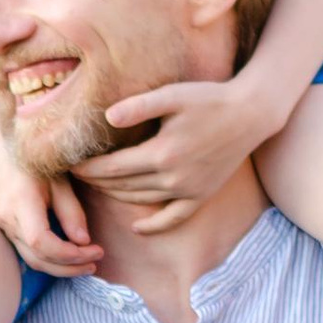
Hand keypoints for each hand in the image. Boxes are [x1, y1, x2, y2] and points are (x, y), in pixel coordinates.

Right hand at [0, 146, 101, 279]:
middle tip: (95, 263)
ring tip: (86, 264)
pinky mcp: (8, 231)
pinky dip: (50, 260)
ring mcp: (5, 228)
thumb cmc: (34, 162)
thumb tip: (83, 241)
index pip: (41, 243)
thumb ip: (71, 211)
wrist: (0, 152)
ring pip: (33, 261)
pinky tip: (69, 257)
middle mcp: (8, 220)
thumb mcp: (59, 180)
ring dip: (61, 268)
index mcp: (21, 203)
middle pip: (38, 259)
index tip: (94, 251)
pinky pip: (29, 254)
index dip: (68, 254)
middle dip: (69, 267)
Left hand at [88, 74, 268, 220]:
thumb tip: (106, 117)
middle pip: (123, 186)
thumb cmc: (209, 98)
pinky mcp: (201, 196)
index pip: (113, 168)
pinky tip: (138, 228)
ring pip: (141, 200)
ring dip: (116, 196)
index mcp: (161, 154)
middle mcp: (173, 178)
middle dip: (97, 182)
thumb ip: (138, 105)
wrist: (251, 113)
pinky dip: (154, 226)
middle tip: (77, 178)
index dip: (89, 169)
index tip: (70, 166)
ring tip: (98, 187)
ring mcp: (188, 191)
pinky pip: (173, 218)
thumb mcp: (172, 95)